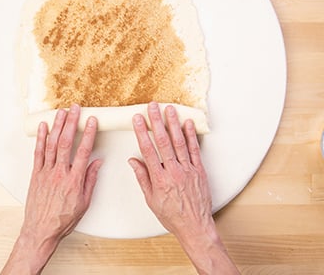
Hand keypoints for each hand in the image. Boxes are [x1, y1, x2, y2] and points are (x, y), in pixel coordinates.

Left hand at [1, 104, 101, 274]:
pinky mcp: (36, 174)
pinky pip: (38, 153)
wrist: (40, 231)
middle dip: (71, 123)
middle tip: (75, 109)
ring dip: (57, 126)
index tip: (91, 121)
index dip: (88, 133)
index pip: (83, 151)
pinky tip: (43, 127)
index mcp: (74, 180)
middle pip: (65, 142)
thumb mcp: (84, 202)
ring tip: (61, 112)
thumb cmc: (63, 219)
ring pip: (51, 144)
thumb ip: (90, 180)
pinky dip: (40, 138)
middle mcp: (59, 173)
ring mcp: (46, 172)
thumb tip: (97, 162)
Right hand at [129, 102, 238, 274]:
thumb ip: (142, 177)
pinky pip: (195, 150)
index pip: (148, 150)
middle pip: (163, 142)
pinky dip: (191, 136)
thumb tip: (133, 160)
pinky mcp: (199, 170)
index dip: (142, 132)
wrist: (195, 226)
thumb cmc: (172, 215)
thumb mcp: (150, 200)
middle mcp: (174, 171)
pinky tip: (187, 123)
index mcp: (160, 179)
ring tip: (169, 109)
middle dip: (157, 121)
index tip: (137, 119)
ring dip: (174, 124)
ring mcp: (188, 170)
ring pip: (180, 142)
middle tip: (152, 106)